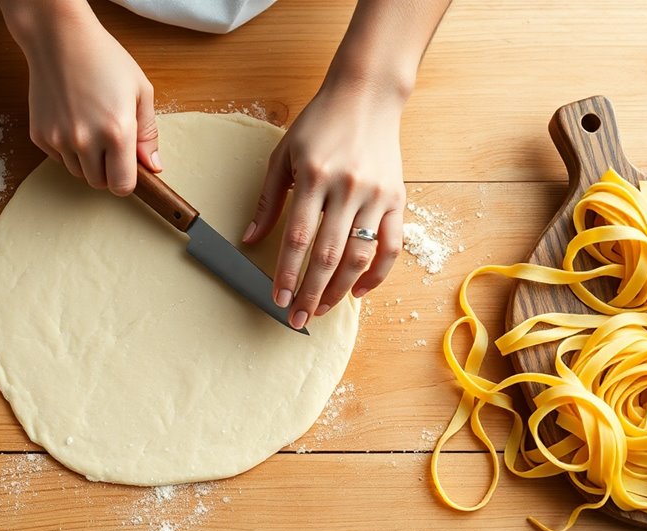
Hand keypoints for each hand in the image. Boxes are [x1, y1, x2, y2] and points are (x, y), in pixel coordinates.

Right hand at [0, 0, 160, 194]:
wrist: (59, 39)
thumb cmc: (104, 60)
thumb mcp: (140, 92)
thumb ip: (148, 134)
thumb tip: (152, 167)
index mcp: (117, 132)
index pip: (121, 186)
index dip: (126, 179)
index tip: (126, 166)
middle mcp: (85, 140)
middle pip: (99, 182)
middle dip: (107, 170)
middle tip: (110, 142)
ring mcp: (59, 139)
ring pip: (78, 173)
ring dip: (87, 160)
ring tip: (90, 127)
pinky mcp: (39, 135)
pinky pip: (58, 158)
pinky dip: (66, 148)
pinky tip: (72, 119)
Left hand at [243, 83, 406, 329]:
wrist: (366, 95)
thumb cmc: (319, 124)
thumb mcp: (283, 155)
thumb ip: (268, 200)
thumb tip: (249, 239)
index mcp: (313, 176)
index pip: (298, 238)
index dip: (286, 274)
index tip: (277, 300)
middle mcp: (347, 188)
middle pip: (328, 255)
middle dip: (310, 293)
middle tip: (298, 319)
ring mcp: (376, 195)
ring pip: (359, 256)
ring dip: (339, 290)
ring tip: (322, 309)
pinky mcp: (397, 198)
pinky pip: (391, 247)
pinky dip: (376, 274)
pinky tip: (358, 292)